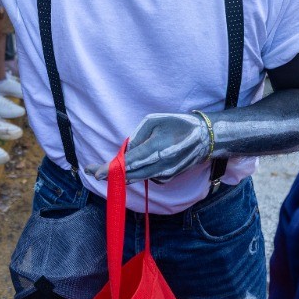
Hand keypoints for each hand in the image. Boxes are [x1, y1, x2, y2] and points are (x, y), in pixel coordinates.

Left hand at [93, 112, 209, 183]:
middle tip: (92, 171)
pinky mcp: (167, 177)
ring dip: (122, 173)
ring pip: (137, 177)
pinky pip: (146, 175)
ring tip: (108, 167)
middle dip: (110, 174)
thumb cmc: (178, 124)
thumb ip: (138, 136)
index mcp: (156, 149)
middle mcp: (160, 166)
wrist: (206, 138)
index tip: (95, 172)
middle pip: (130, 175)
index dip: (111, 169)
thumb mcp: (155, 121)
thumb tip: (126, 151)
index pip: (129, 163)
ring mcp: (165, 174)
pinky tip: (135, 163)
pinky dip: (137, 170)